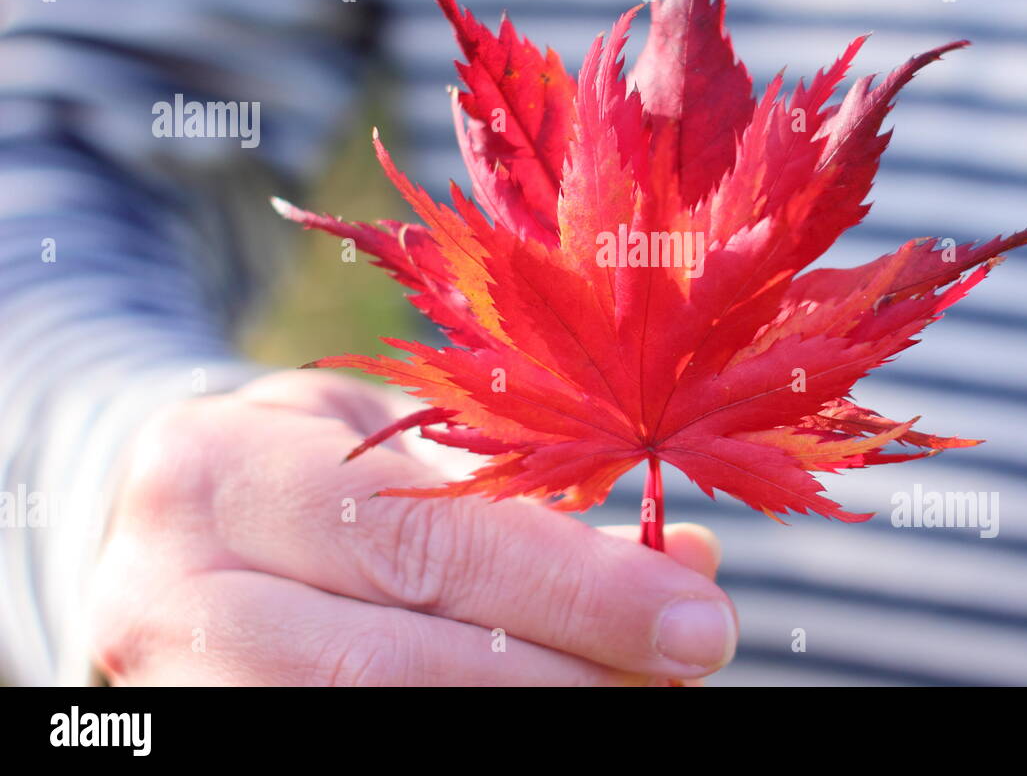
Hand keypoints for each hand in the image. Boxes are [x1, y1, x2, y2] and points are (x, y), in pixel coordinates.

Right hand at [89, 370, 736, 684]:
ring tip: (625, 691)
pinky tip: (554, 703)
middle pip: (392, 665)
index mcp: (218, 469)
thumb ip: (527, 497)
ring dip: (530, 714)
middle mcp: (165, 588)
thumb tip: (689, 563)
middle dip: (562, 675)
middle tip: (681, 668)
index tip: (696, 619)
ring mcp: (167, 690)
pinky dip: (462, 733)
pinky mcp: (191, 739)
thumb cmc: (311, 471)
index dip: (571, 588)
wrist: (172, 534)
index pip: (421, 538)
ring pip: (374, 721)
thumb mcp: (397, 445)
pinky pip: (353, 747)